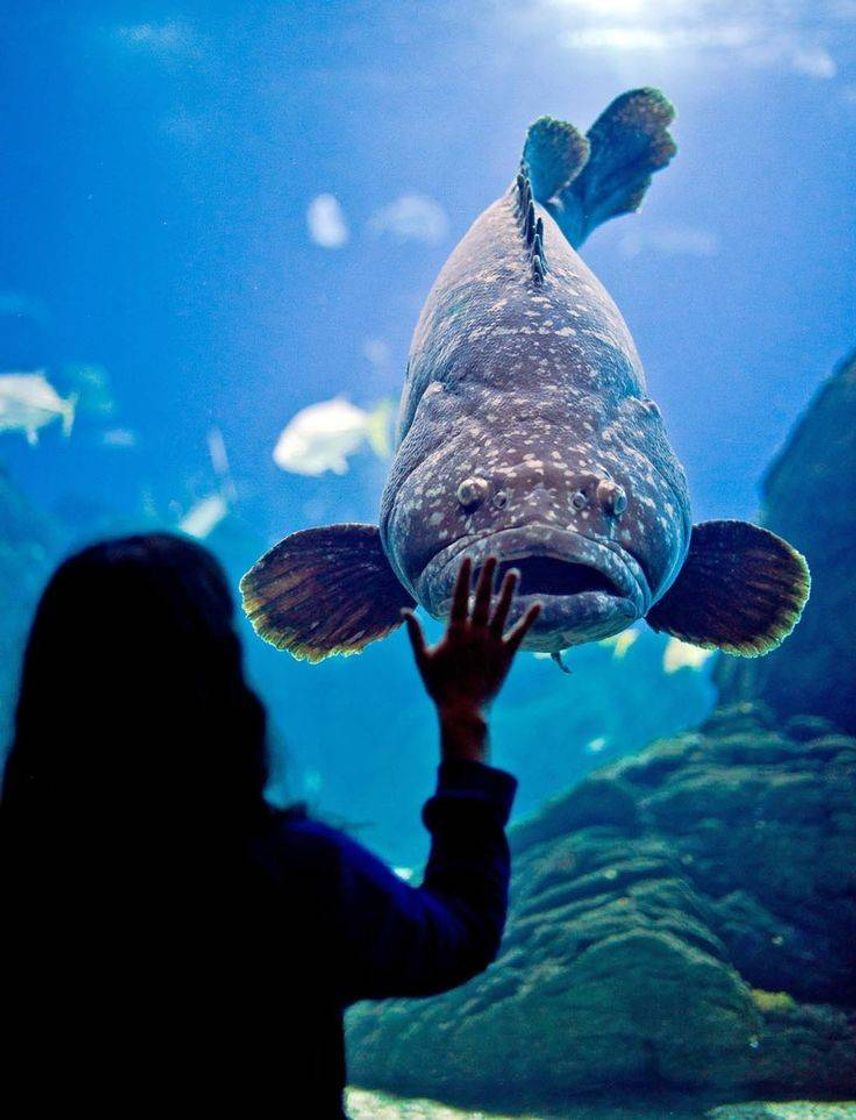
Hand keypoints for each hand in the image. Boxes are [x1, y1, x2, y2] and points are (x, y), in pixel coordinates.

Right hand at [401, 557, 540, 760]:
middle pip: (482, 598)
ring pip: (502, 610)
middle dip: (488, 576)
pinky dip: (529, 619)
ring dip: (508, 590)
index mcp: (455, 631)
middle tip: (493, 556)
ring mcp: (493, 642)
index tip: (468, 559)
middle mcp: (475, 632)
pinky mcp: (507, 654)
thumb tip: (404, 611)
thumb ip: (415, 633)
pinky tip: (538, 604)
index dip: (464, 576)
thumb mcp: (423, 658)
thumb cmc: (439, 686)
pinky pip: (519, 633)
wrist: (463, 710)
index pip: (460, 597)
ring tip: (515, 572)